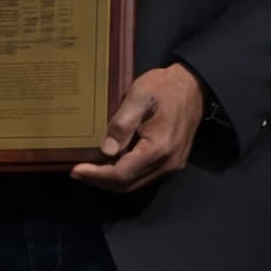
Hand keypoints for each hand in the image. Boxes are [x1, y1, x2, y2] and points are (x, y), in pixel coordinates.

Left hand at [72, 63, 204, 192]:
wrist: (194, 86)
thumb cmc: (164, 87)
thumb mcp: (139, 96)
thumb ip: (123, 123)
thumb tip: (106, 150)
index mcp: (159, 148)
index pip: (123, 173)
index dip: (97, 175)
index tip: (76, 170)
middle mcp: (168, 163)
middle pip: (128, 184)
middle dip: (100, 181)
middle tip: (77, 172)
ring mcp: (172, 165)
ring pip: (135, 183)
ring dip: (110, 180)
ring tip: (88, 170)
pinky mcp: (171, 162)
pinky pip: (144, 176)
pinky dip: (123, 175)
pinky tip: (108, 164)